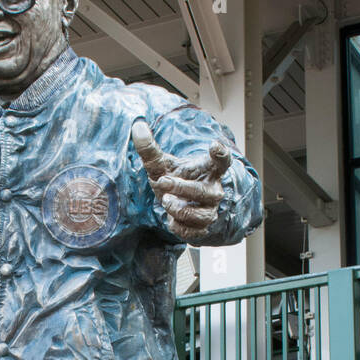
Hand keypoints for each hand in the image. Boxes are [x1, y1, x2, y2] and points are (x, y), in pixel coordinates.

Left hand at [132, 119, 230, 242]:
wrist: (177, 206)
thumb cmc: (173, 179)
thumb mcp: (161, 164)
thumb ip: (149, 148)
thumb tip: (137, 126)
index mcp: (208, 170)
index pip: (222, 161)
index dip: (221, 154)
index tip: (214, 146)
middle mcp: (213, 190)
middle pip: (204, 191)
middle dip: (182, 188)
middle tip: (163, 181)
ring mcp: (209, 211)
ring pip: (201, 215)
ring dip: (180, 209)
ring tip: (165, 200)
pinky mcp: (203, 229)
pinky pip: (194, 233)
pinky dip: (180, 228)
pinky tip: (170, 221)